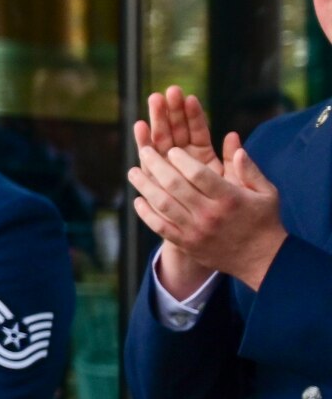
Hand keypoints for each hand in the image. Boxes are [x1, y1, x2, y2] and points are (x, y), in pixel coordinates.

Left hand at [128, 121, 287, 294]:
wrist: (262, 260)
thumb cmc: (263, 220)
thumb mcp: (266, 192)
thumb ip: (248, 167)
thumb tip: (231, 138)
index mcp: (230, 199)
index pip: (199, 174)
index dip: (182, 159)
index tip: (171, 149)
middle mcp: (210, 214)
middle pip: (176, 186)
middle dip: (157, 166)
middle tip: (144, 152)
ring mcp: (196, 231)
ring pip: (164, 204)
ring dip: (145, 187)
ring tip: (133, 172)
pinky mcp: (187, 244)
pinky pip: (160, 227)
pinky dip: (146, 214)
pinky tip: (138, 200)